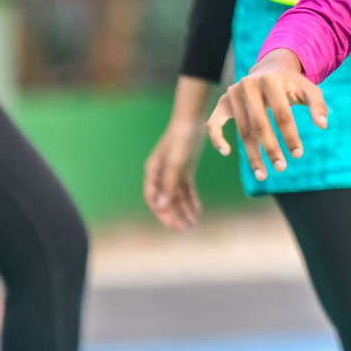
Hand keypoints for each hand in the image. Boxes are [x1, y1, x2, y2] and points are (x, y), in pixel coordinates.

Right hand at [144, 116, 205, 230]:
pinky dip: (191, 199)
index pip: (153, 199)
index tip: (173, 225)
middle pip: (165, 200)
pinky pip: (186, 188)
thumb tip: (161, 207)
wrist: (192, 121)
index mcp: (152, 173)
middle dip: (174, 215)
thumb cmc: (180, 141)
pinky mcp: (184, 168)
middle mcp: (160, 174)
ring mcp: (173, 171)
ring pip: (177, 196)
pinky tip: (198, 209)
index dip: (162, 213)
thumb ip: (169, 186)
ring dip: (184, 210)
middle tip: (184, 229)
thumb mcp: (176, 165)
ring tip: (193, 224)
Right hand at [206, 48, 328, 181]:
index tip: (298, 154)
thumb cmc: (292, 84)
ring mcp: (233, 93)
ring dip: (252, 154)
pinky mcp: (223, 102)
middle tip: (281, 168)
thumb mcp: (308, 89)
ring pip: (242, 130)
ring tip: (263, 174)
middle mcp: (249, 85)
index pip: (282, 114)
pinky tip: (226, 151)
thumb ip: (318, 105)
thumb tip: (323, 125)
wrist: (270, 69)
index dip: (290, 136)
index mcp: (271, 80)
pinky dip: (217, 138)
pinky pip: (214, 122)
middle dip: (271, 148)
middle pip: (259, 124)